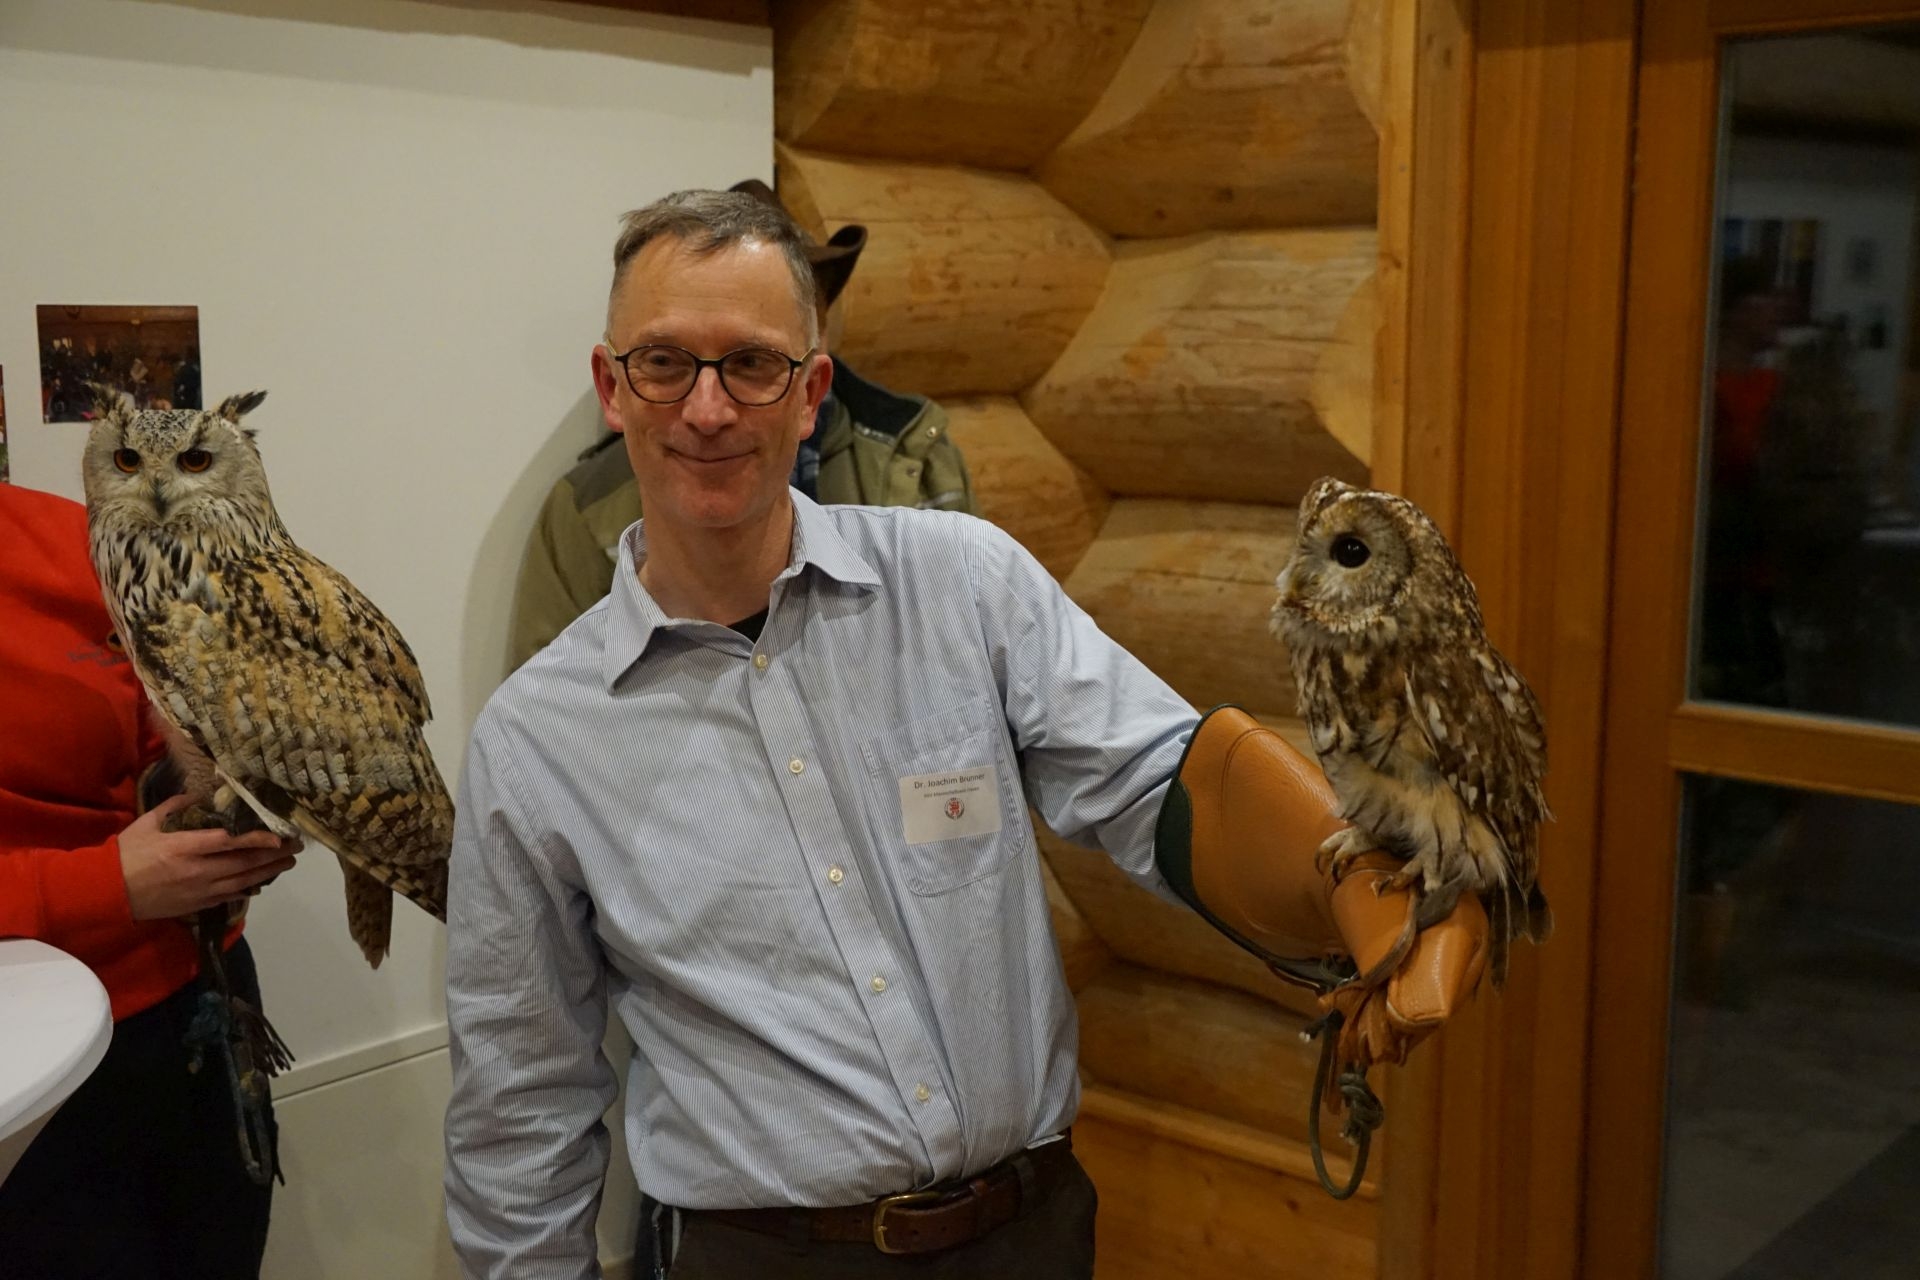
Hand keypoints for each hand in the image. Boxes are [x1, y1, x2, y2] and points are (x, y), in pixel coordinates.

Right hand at [118, 794, 302, 920]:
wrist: (107, 893)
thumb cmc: (126, 854)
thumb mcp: (147, 823)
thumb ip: (174, 807)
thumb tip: (197, 793)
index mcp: (184, 847)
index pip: (229, 842)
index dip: (257, 839)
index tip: (278, 835)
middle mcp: (198, 870)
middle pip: (244, 863)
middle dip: (273, 854)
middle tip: (296, 846)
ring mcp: (199, 891)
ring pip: (242, 882)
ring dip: (268, 872)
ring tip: (288, 863)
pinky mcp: (196, 905)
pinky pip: (228, 897)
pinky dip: (247, 889)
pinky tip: (261, 882)